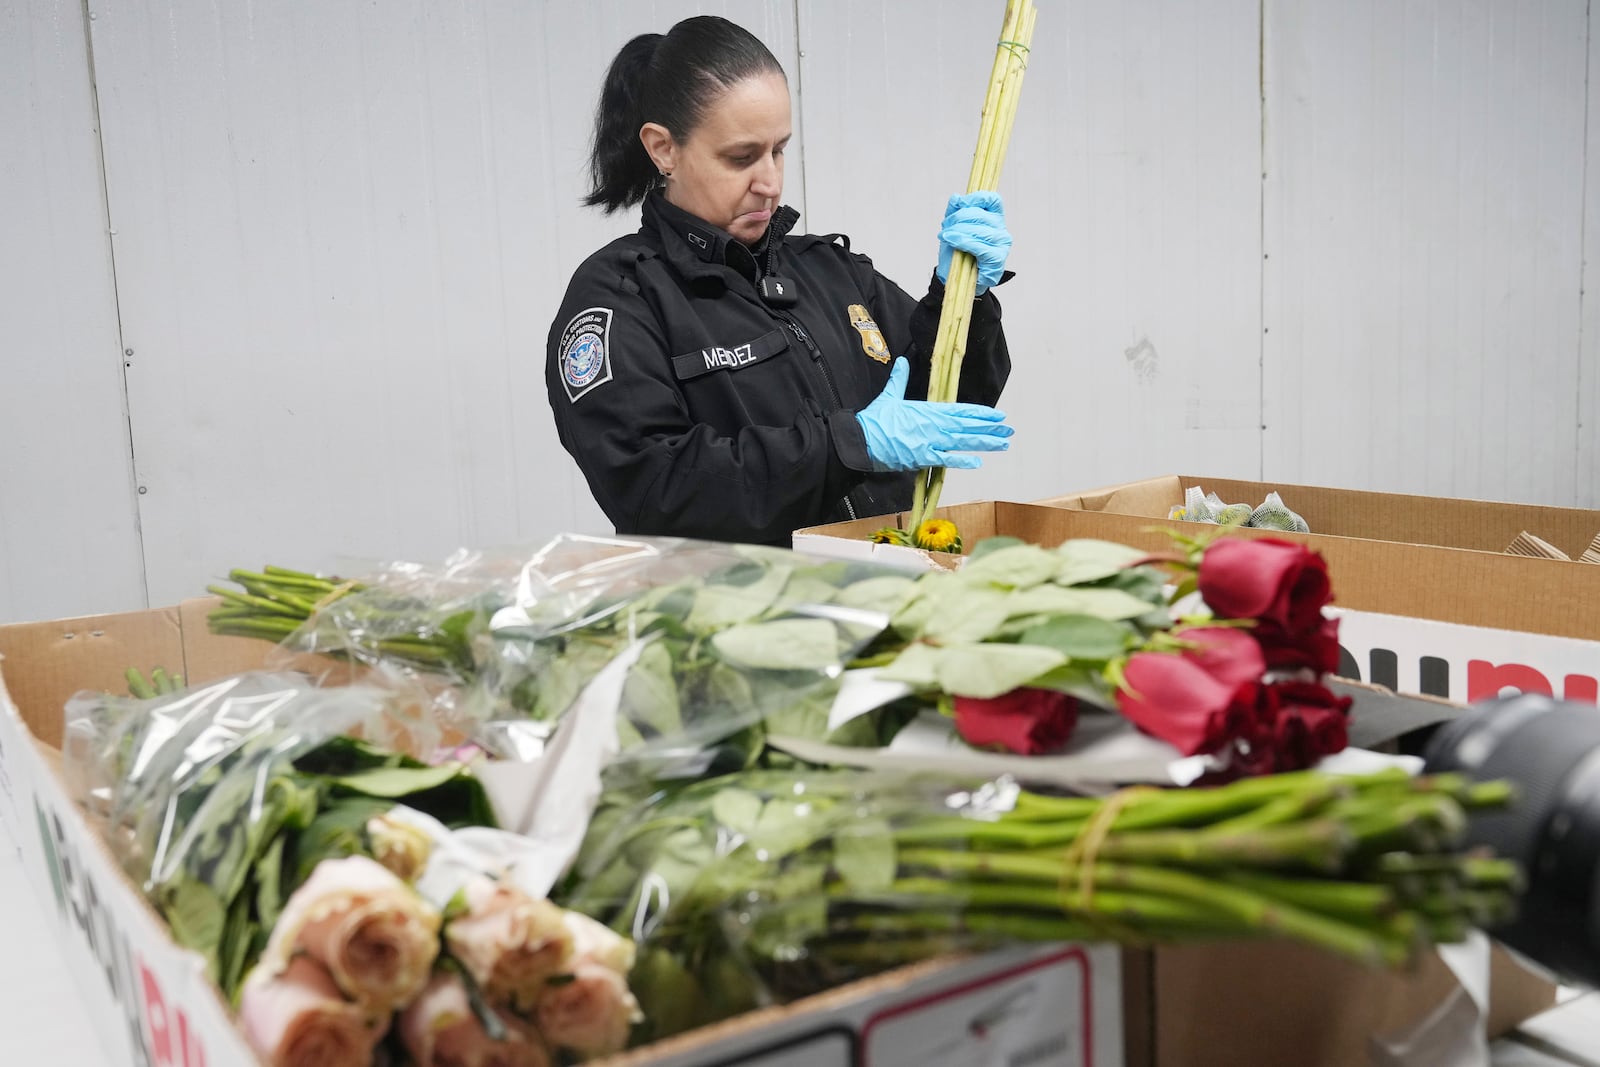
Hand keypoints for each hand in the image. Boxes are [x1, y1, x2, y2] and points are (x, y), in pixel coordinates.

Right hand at [855, 358, 1012, 471]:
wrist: (861, 439)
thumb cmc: (874, 420)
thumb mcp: (889, 397)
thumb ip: (899, 379)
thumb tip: (901, 361)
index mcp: (928, 410)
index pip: (961, 411)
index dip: (981, 413)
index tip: (997, 415)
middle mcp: (933, 424)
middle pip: (967, 425)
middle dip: (989, 428)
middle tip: (1008, 430)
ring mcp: (929, 441)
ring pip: (963, 441)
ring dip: (984, 442)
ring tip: (1003, 444)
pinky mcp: (921, 457)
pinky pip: (946, 460)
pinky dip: (962, 461)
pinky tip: (978, 462)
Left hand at [936, 190, 1011, 294]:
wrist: (956, 279)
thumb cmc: (957, 253)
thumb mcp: (952, 227)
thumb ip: (955, 211)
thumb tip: (956, 197)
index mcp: (993, 219)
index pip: (992, 200)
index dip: (976, 198)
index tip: (960, 204)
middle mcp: (1001, 230)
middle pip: (980, 215)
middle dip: (958, 218)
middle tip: (945, 227)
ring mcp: (1002, 245)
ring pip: (979, 230)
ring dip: (958, 231)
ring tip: (946, 236)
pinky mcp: (998, 260)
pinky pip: (981, 248)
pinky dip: (964, 243)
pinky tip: (954, 243)